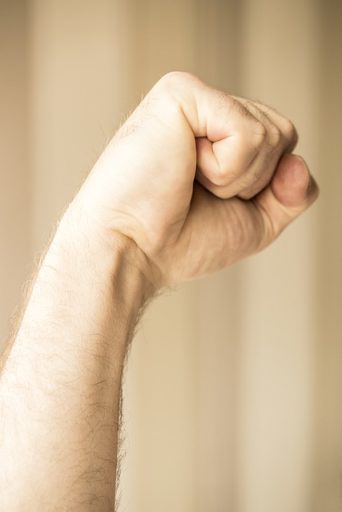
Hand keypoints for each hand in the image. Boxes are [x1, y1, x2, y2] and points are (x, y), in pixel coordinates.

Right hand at [72, 72, 318, 287]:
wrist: (132, 251)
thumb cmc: (180, 240)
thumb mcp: (254, 222)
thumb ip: (291, 194)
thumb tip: (299, 160)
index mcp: (218, 135)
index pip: (282, 144)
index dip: (264, 186)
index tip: (212, 203)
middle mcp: (207, 111)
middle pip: (283, 134)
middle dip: (253, 181)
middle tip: (198, 192)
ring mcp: (193, 97)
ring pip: (271, 133)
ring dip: (236, 177)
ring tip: (187, 181)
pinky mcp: (180, 92)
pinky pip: (247, 132)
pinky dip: (225, 168)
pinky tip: (183, 168)